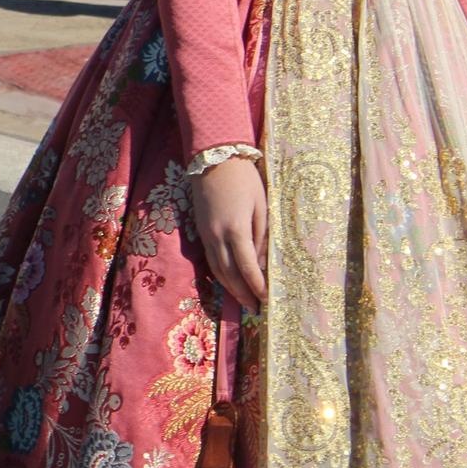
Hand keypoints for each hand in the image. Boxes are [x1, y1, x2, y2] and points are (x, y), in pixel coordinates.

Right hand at [189, 155, 266, 309]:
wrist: (213, 158)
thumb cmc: (244, 179)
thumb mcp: (261, 205)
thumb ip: (261, 236)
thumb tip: (262, 263)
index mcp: (236, 230)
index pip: (247, 267)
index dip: (256, 286)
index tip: (266, 300)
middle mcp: (217, 235)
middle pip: (228, 273)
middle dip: (241, 293)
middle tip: (254, 309)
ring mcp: (205, 232)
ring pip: (216, 268)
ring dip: (229, 287)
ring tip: (242, 300)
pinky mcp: (200, 228)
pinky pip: (210, 257)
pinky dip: (219, 272)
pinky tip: (228, 279)